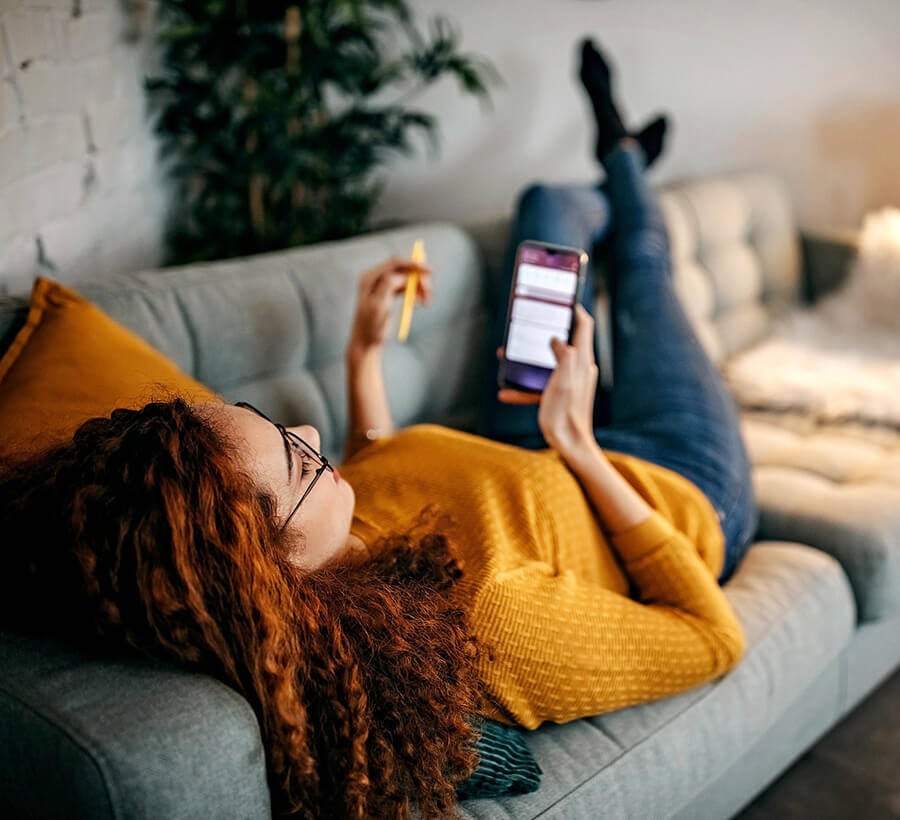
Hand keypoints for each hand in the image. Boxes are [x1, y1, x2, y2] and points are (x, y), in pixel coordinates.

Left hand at [348, 257, 431, 353]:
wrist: (367, 342)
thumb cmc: (370, 326)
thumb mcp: (378, 306)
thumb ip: (387, 286)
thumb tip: (402, 275)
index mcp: (370, 277)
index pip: (395, 263)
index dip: (413, 264)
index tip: (430, 271)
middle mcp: (375, 278)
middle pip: (403, 270)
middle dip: (418, 279)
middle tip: (429, 292)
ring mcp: (382, 285)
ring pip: (407, 279)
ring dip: (419, 288)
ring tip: (426, 302)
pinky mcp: (389, 293)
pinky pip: (406, 287)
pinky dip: (415, 294)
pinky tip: (420, 303)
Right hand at [498, 304, 597, 460]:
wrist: (569, 445)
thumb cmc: (565, 414)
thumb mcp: (562, 381)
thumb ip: (564, 355)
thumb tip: (557, 339)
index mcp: (581, 360)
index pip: (583, 325)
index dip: (573, 309)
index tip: (559, 299)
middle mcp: (579, 367)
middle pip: (564, 340)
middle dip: (544, 331)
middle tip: (527, 323)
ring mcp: (571, 381)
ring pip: (548, 362)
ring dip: (529, 359)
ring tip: (507, 357)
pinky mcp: (561, 395)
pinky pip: (542, 385)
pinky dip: (526, 386)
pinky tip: (505, 392)